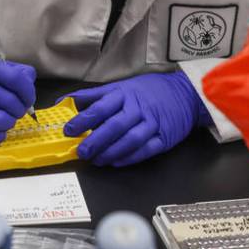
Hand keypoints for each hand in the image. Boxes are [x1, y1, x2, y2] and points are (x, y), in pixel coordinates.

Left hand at [61, 72, 210, 166]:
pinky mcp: (164, 138)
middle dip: (95, 140)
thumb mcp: (120, 87)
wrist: (184, 94)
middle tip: (81, 151)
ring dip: (111, 152)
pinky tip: (116, 162)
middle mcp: (137, 109)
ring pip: (130, 140)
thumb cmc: (147, 91)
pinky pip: (146, 150)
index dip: (83, 119)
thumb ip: (93, 96)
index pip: (100, 107)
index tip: (68, 130)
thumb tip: (63, 102)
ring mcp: (152, 124)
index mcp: (124, 94)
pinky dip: (130, 157)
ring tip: (97, 160)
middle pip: (114, 126)